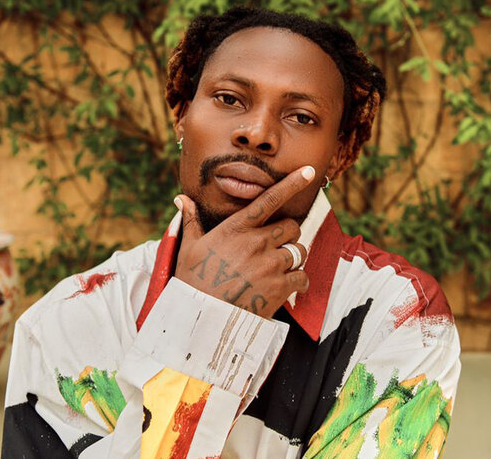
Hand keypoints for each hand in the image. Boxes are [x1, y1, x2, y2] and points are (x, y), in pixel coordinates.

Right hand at [174, 166, 315, 317]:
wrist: (200, 319)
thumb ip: (191, 221)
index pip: (269, 199)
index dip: (292, 183)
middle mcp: (256, 243)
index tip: (309, 171)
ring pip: (300, 251)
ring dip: (294, 258)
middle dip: (288, 234)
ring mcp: (270, 265)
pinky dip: (299, 281)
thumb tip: (181, 198)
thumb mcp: (188, 248)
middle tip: (277, 246)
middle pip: (291, 226)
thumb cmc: (192, 281)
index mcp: (236, 229)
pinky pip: (302, 277)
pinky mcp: (279, 287)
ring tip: (278, 268)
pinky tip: (288, 287)